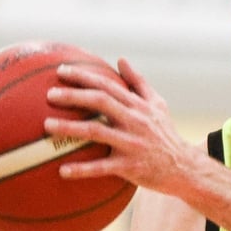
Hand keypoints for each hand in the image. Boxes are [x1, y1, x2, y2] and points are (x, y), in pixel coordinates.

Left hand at [44, 58, 196, 194]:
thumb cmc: (165, 134)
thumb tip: (121, 59)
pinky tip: (62, 171)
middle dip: (74, 96)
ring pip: (97, 132)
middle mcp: (135, 121)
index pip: (108, 85)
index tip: (61, 71)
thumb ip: (138, 82)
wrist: (183, 167)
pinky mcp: (130, 167)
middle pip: (101, 102)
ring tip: (47, 125)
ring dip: (70, 128)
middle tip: (50, 94)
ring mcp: (132, 144)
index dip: (84, 77)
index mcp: (138, 105)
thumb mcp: (158, 105)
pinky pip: (102, 168)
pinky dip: (82, 169)